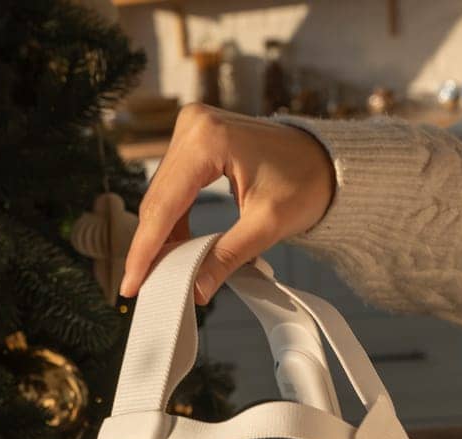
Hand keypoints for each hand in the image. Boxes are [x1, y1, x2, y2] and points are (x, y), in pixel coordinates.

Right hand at [121, 104, 335, 304]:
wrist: (329, 159)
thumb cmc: (307, 181)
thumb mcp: (266, 225)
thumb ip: (226, 257)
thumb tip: (194, 290)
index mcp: (208, 139)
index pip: (165, 205)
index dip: (146, 250)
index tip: (131, 285)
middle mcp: (193, 125)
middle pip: (158, 199)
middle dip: (151, 245)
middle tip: (143, 287)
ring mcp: (192, 128)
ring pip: (162, 194)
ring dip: (161, 234)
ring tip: (161, 272)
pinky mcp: (197, 138)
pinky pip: (175, 185)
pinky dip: (175, 218)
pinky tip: (178, 247)